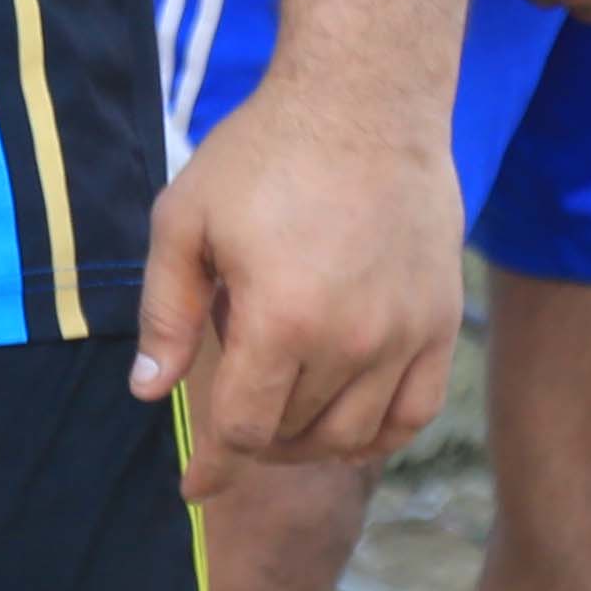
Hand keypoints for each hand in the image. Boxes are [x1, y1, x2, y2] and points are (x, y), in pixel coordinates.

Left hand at [136, 81, 464, 480]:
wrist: (365, 102)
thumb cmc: (263, 154)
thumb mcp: (186, 220)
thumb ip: (166, 312)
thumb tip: (149, 393)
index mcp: (281, 319)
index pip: (243, 428)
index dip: (213, 464)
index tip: (193, 488)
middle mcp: (351, 341)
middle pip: (293, 434)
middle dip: (252, 433)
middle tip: (233, 399)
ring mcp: (405, 336)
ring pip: (352, 436)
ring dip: (308, 443)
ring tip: (280, 413)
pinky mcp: (441, 323)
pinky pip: (412, 415)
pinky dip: (375, 436)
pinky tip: (345, 426)